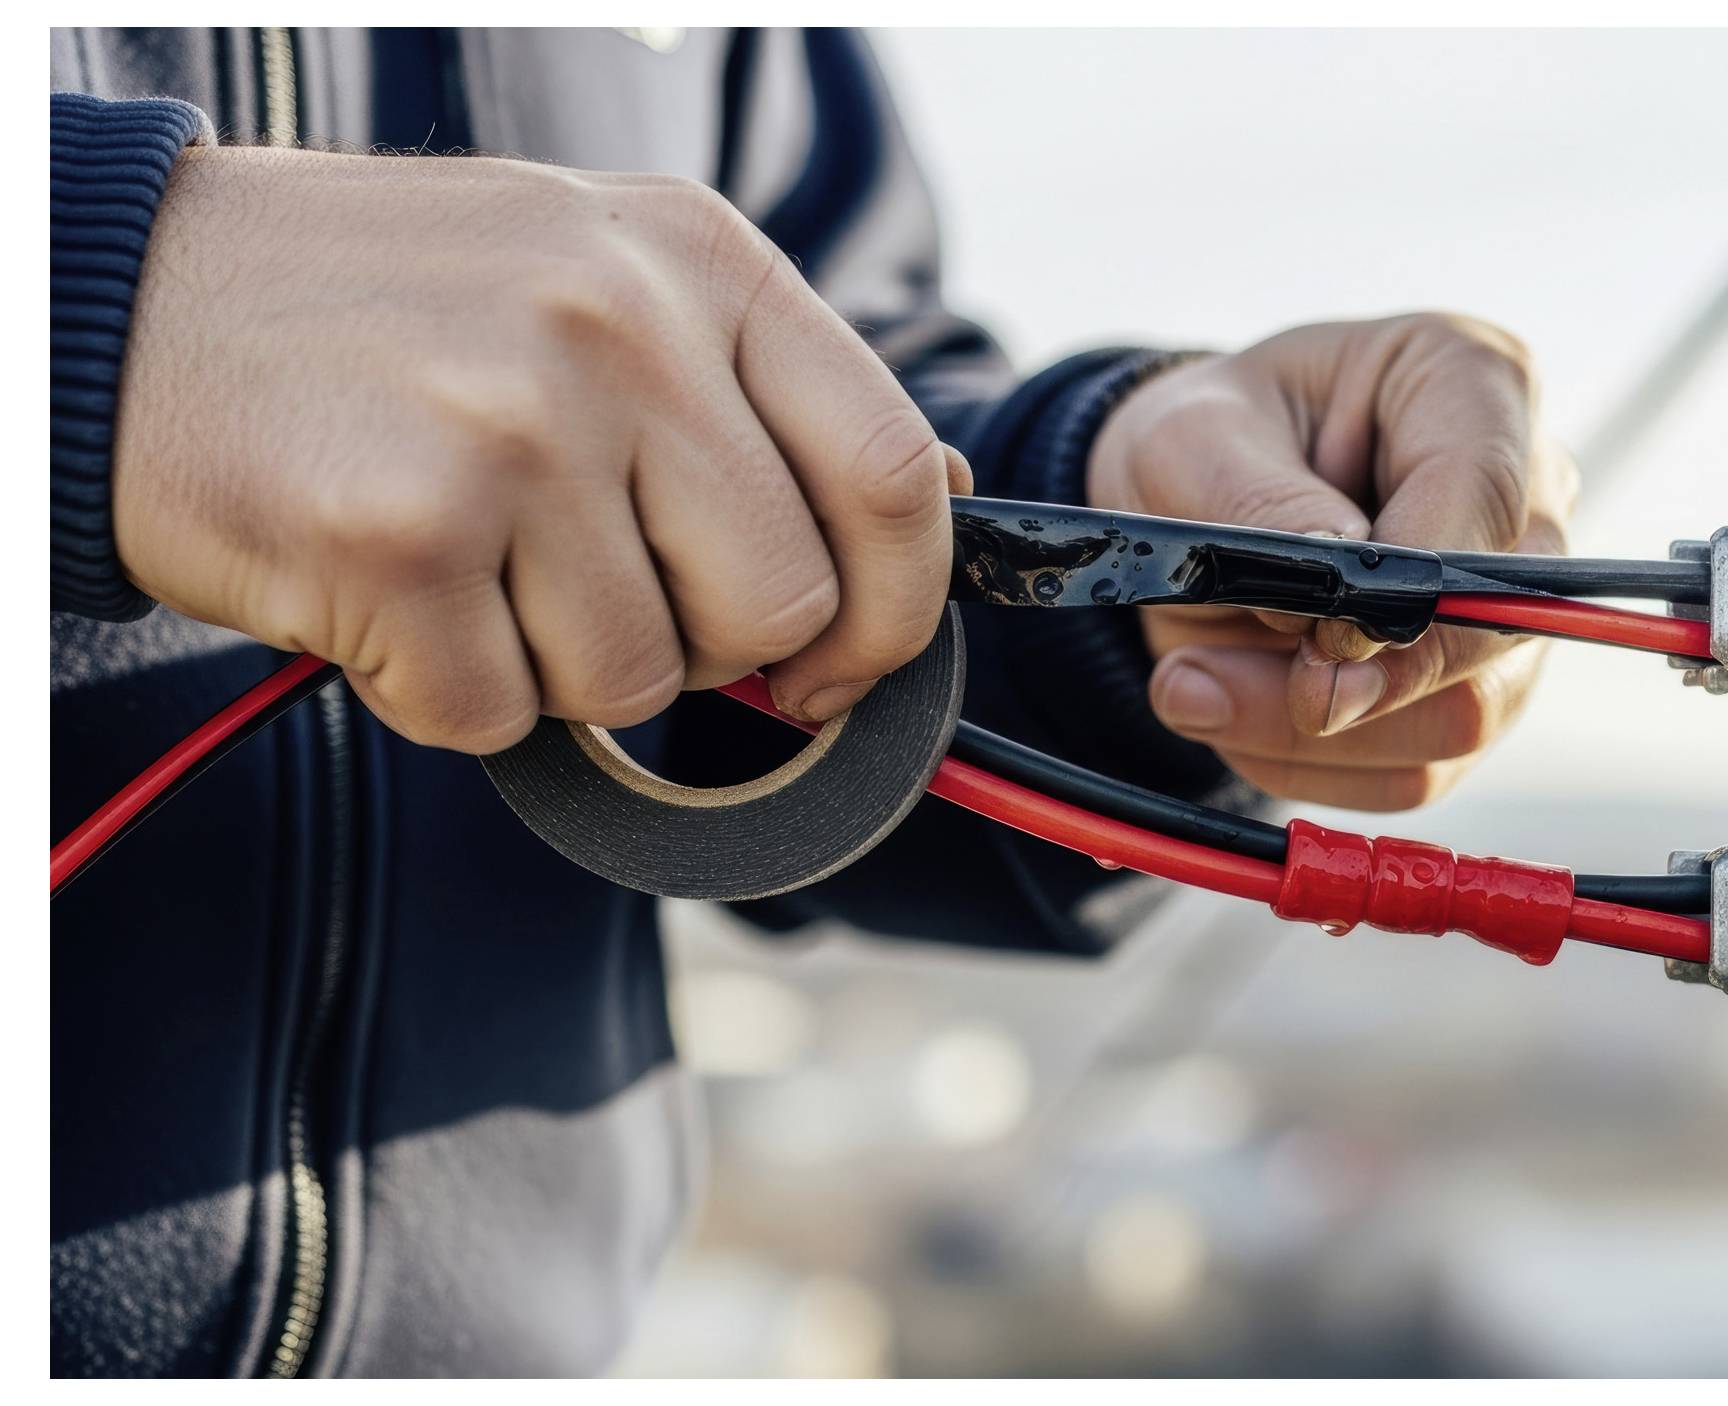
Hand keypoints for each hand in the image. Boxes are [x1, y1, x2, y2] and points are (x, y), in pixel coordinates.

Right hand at [112, 146, 966, 750]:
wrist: (130, 301)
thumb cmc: (392, 309)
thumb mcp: (609, 273)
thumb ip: (763, 388)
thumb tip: (934, 504)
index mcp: (700, 262)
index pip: (891, 476)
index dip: (895, 610)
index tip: (844, 662)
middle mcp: (621, 330)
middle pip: (780, 605)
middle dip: (710, 650)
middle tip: (600, 593)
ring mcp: (512, 429)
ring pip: (640, 679)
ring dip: (558, 666)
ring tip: (472, 558)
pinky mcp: (400, 537)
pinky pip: (499, 715)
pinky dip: (448, 691)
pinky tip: (392, 589)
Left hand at [1088, 314, 1576, 810]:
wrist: (1190, 500)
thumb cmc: (1207, 441)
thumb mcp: (1191, 440)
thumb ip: (1259, 509)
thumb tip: (1333, 605)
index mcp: (1472, 382)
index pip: (1488, 496)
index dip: (1411, 588)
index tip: (1319, 638)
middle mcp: (1524, 494)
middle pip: (1502, 626)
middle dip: (1366, 684)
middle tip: (1218, 684)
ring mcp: (1510, 603)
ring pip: (1462, 716)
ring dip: (1312, 735)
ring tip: (1192, 681)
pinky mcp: (1474, 689)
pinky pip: (1418, 768)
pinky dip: (1313, 764)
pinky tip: (1235, 710)